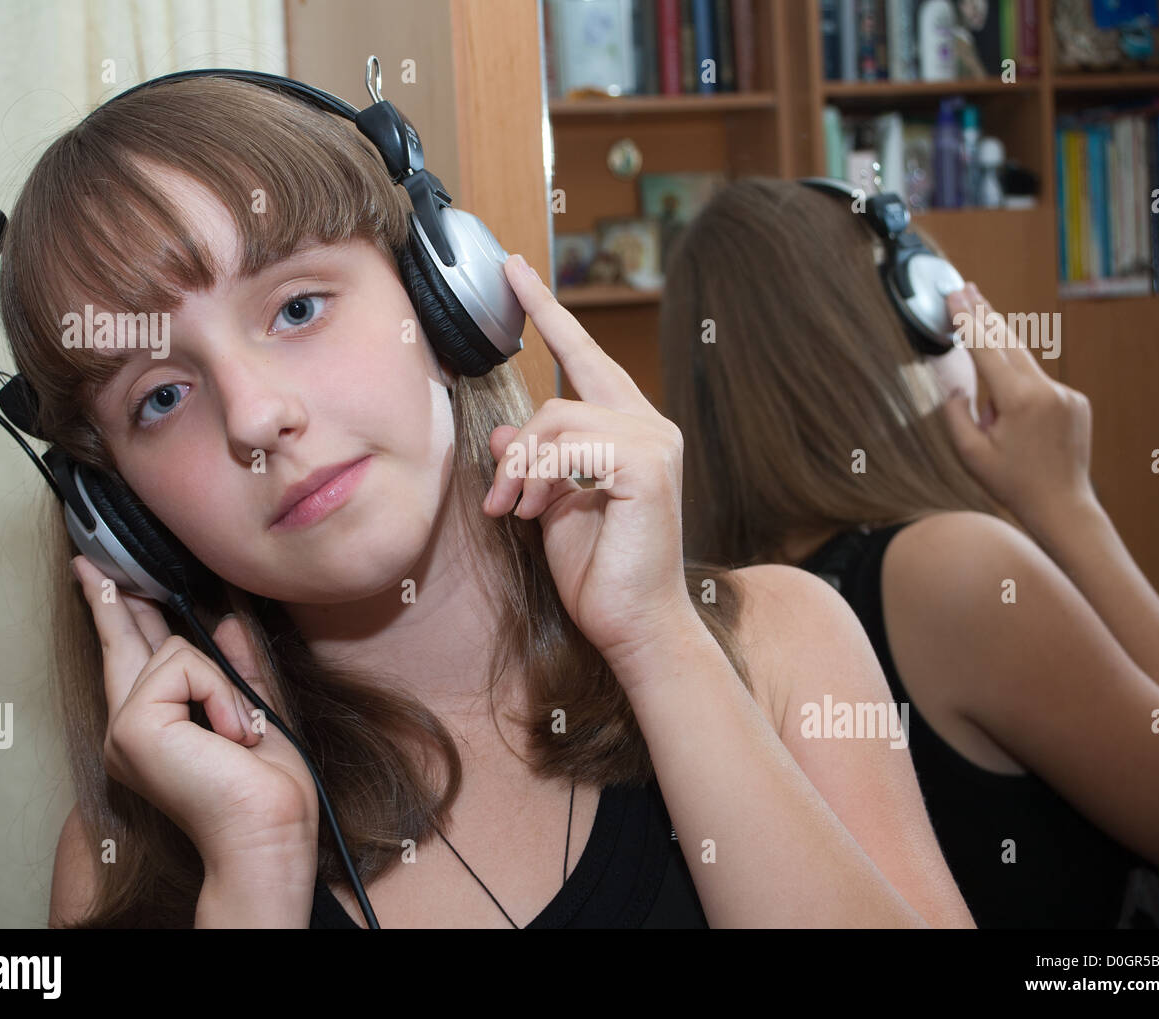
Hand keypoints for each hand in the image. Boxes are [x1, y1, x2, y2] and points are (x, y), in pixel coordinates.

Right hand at [71, 556, 317, 873]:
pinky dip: (219, 693)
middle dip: (111, 598)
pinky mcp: (133, 725)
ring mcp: (124, 727)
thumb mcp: (257, 711)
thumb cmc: (267, 787)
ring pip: (175, 649)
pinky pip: (184, 665)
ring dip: (223, 684)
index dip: (115, 614)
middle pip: (121, 643)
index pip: (131, 658)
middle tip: (88, 562)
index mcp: (154, 728)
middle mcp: (128, 728)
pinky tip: (230, 736)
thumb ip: (236, 667)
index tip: (101, 578)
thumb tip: (225, 621)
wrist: (268, 829)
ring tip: (239, 734)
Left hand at [483, 255, 696, 678]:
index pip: (587, 357)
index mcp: (631, 431)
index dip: (550, 312)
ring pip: (558, 416)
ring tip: (518, 512)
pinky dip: (539, 476)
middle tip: (503, 459)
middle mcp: (650, 426)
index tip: (514, 272)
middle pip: (566, 386)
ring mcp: (655, 441)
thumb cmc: (600, 573)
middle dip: (529, 402)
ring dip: (522, 468)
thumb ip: (533, 462)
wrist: (633, 626)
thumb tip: (504, 432)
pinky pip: (569, 442)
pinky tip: (537, 511)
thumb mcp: (549, 506)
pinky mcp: (647, 463)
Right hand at [938, 283, 1098, 532]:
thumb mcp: (970, 453)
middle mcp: (1047, 390)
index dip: (967, 319)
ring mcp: (1066, 394)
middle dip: (986, 314)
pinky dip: (1021, 384)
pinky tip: (1009, 403)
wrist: (1062, 506)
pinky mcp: (1076, 402)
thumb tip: (955, 383)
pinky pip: (1040, 384)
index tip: (955, 295)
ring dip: (1002, 344)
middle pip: (1010, 342)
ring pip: (1026, 363)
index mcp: (1018, 400)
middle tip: (967, 287)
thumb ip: (957, 413)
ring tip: (981, 317)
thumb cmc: (1011, 484)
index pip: (987, 349)